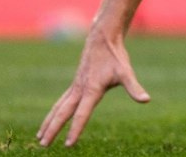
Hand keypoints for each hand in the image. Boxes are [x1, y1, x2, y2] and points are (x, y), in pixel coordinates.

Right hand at [38, 31, 149, 146]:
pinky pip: (60, 102)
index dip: (75, 130)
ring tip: (39, 137)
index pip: (81, 114)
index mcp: (91, 90)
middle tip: (43, 145)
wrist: (102, 38)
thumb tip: (146, 100)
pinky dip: (53, 113)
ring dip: (48, 122)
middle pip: (62, 113)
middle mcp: (79, 90)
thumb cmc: (115, 57)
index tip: (69, 145)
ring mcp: (75, 87)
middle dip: (52, 130)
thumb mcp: (126, 72)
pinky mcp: (75, 84)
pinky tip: (50, 119)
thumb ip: (134, 88)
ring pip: (58, 108)